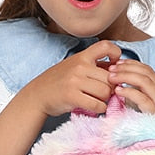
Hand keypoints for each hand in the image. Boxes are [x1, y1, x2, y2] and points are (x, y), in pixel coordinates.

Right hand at [0, 40, 119, 154]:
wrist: (37, 95)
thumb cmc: (58, 82)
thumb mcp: (74, 67)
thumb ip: (93, 66)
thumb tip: (117, 68)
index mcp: (81, 56)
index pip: (105, 46)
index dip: (116, 54)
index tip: (114, 65)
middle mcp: (79, 66)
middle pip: (110, 78)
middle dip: (111, 88)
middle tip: (105, 93)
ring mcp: (75, 81)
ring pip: (106, 92)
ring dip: (106, 99)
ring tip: (98, 100)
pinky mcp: (72, 97)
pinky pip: (97, 104)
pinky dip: (100, 108)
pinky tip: (95, 108)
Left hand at [107, 60, 154, 120]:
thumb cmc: (150, 126)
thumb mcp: (142, 106)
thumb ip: (134, 93)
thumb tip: (116, 81)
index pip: (148, 70)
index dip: (131, 64)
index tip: (116, 64)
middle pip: (146, 72)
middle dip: (126, 68)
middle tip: (110, 69)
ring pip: (145, 81)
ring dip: (125, 76)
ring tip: (111, 78)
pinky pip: (142, 98)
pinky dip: (128, 92)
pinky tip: (117, 91)